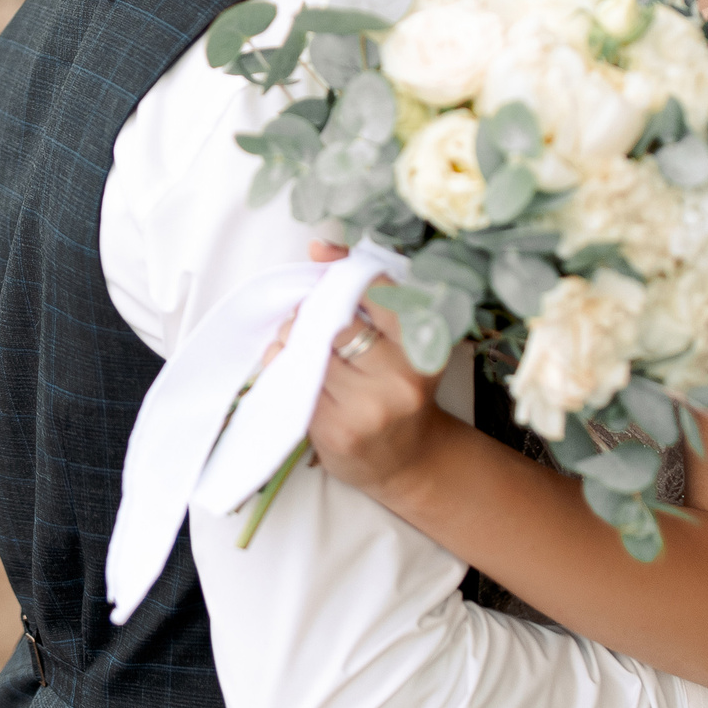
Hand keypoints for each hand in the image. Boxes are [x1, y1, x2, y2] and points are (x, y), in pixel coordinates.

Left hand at [303, 283, 447, 499]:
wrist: (409, 460)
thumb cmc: (399, 387)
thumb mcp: (400, 338)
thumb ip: (367, 290)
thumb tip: (318, 248)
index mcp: (423, 345)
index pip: (377, 291)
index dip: (343, 276)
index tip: (324, 271)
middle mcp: (401, 376)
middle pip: (335, 323)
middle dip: (311, 314)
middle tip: (307, 318)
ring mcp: (368, 408)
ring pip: (308, 351)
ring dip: (292, 341)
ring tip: (301, 347)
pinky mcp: (336, 431)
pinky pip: (293, 382)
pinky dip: (284, 368)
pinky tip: (296, 372)